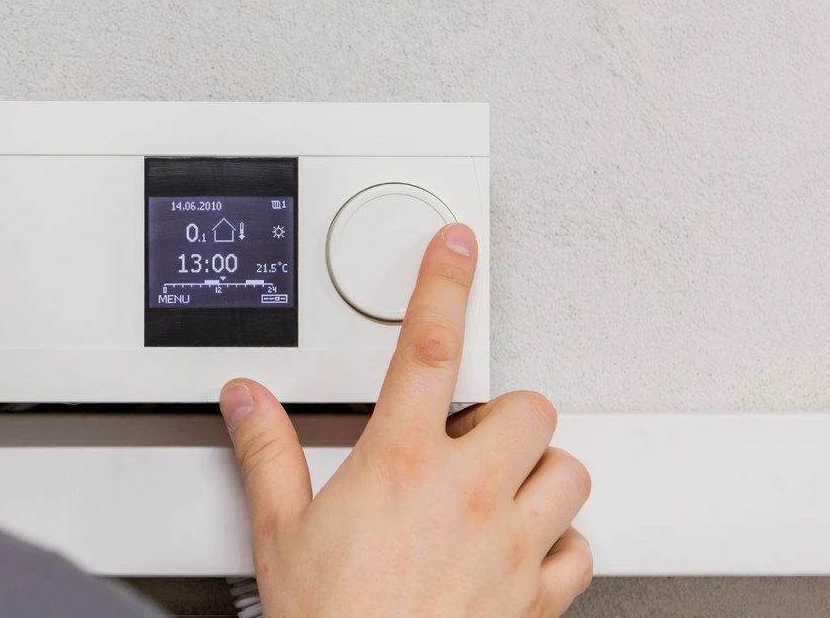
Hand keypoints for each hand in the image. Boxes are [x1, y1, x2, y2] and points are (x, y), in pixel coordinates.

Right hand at [220, 223, 592, 616]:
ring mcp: (510, 546)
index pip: (427, 348)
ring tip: (499, 484)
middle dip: (502, 412)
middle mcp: (467, 494)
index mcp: (401, 462)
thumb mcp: (280, 530)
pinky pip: (581, 550)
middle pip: (527, 407)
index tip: (457, 247)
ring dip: (539, 470)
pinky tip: (526, 547)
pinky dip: (561, 542)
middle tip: (467, 434)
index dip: (444, 284)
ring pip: (569, 470)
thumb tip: (248, 399)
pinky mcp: (536, 597)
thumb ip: (267, 452)